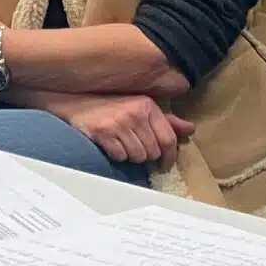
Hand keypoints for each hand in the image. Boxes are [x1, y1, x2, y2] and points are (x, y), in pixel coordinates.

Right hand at [42, 91, 195, 166]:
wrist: (74, 100)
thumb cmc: (110, 105)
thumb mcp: (140, 107)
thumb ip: (166, 120)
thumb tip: (190, 129)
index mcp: (148, 105)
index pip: (168, 138)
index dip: (169, 157)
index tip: (165, 165)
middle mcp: (134, 113)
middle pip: (152, 151)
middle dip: (146, 155)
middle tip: (135, 149)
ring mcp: (118, 123)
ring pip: (137, 157)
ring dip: (131, 156)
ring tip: (122, 146)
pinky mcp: (102, 133)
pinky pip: (120, 156)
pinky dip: (117, 155)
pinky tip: (111, 146)